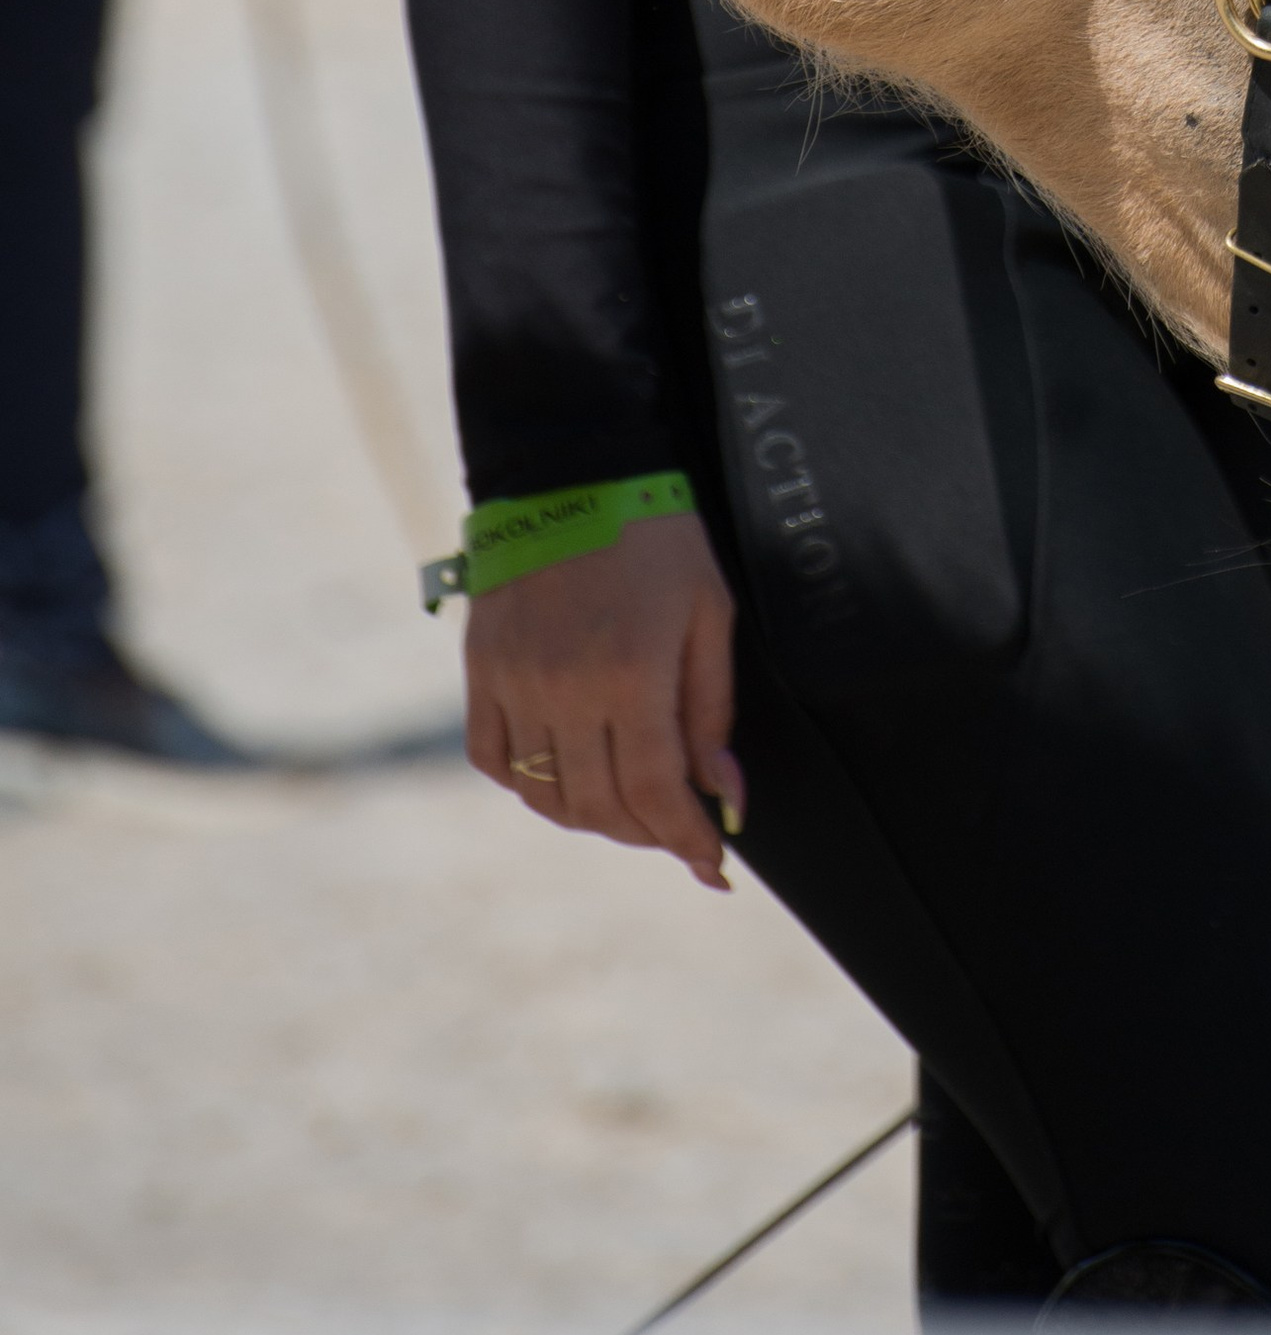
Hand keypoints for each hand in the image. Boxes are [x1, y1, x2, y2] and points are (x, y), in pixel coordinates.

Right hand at [464, 509, 742, 888]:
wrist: (573, 466)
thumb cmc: (659, 536)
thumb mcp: (710, 612)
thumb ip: (711, 711)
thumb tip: (724, 797)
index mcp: (630, 674)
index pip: (656, 793)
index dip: (687, 841)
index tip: (713, 867)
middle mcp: (564, 688)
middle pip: (599, 807)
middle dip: (646, 833)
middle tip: (675, 829)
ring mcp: (514, 681)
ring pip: (544, 795)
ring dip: (590, 817)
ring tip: (627, 804)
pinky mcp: (481, 669)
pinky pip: (494, 759)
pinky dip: (529, 783)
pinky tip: (566, 770)